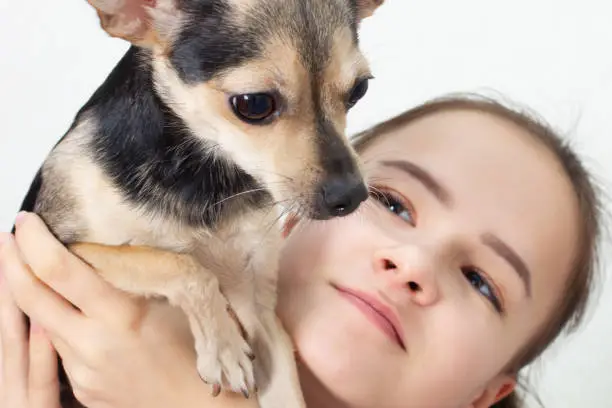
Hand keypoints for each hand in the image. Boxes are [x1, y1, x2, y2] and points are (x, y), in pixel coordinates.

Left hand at [0, 212, 258, 407]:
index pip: (57, 270)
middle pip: (29, 296)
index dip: (33, 241)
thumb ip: (133, 276)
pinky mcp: (79, 385)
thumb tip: (102, 249)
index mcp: (119, 315)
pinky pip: (57, 347)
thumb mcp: (172, 301)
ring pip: (38, 322)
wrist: (193, 406)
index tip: (26, 222)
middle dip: (10, 261)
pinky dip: (50, 323)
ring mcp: (80, 369)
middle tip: (9, 238)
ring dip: (27, 292)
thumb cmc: (193, 351)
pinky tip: (61, 310)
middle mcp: (91, 343)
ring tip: (26, 267)